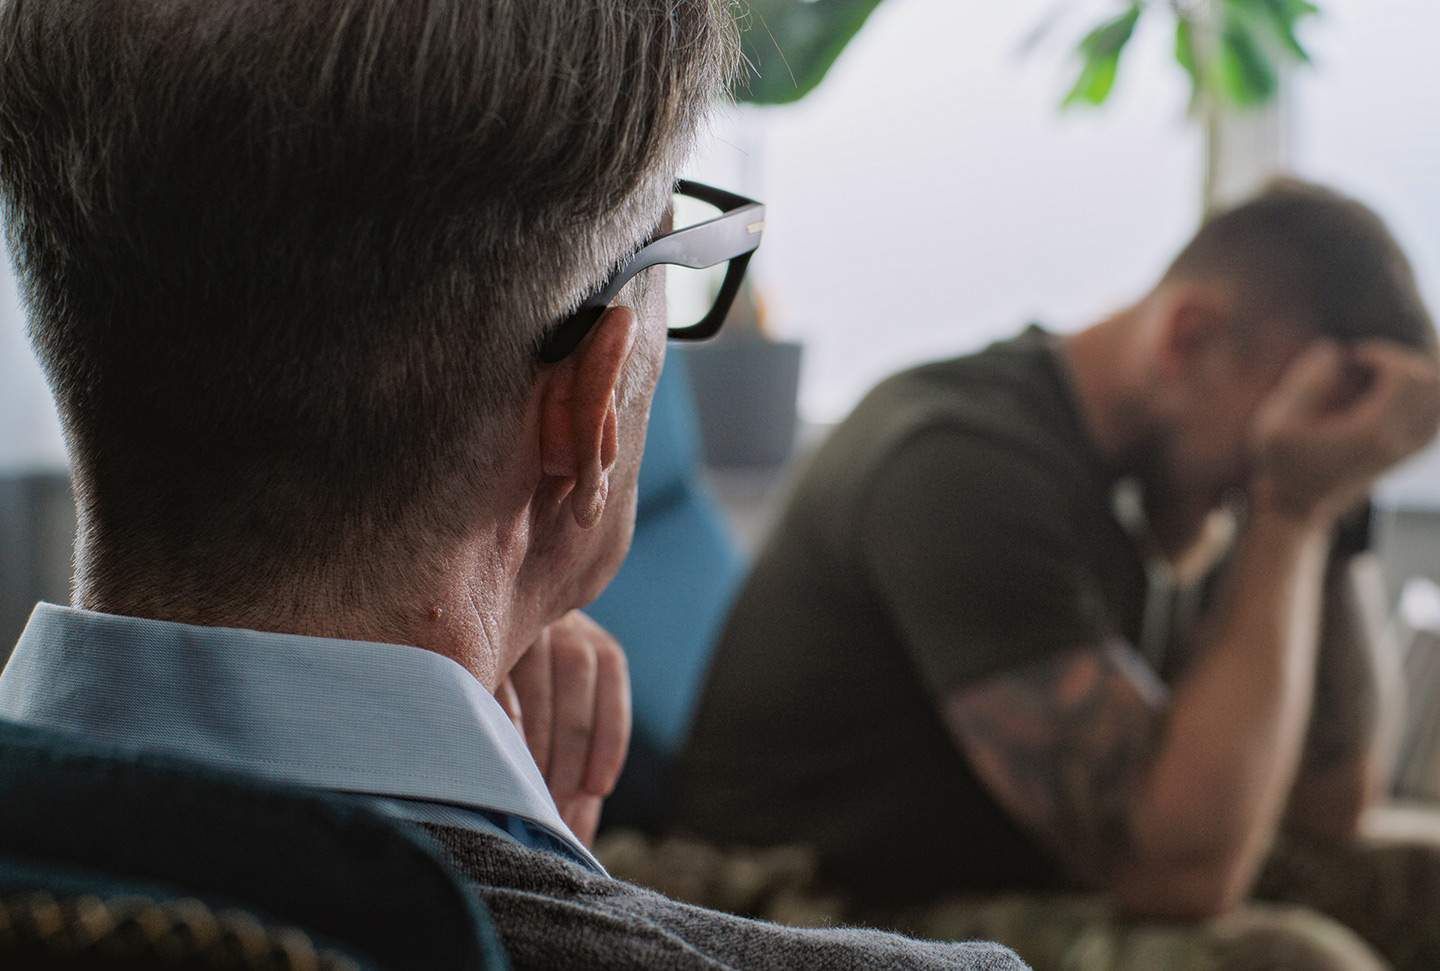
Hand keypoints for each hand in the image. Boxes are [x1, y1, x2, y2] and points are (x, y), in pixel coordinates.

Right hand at [498, 611, 630, 844]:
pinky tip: (497, 761)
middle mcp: (564, 629)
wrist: (481, 622)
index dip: (608, 742)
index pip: (613, 688)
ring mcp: (521, 630)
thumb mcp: (566, 715)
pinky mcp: (479, 639)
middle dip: (569, 754)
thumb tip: (580, 839)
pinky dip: (502, 725)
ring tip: (529, 794)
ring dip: (536, 747)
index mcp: (596, 647)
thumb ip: (578, 767)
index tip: (597, 789)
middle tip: (557, 804)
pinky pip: (497, 686)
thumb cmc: (535, 694)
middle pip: (577, 691)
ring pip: (538, 688)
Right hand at [1250, 340, 1439, 524]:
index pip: (1406, 375)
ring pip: (1439, 398)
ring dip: (1414, 376)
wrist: (1297, 506)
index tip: (1354, 357)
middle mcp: (1398, 441)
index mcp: (1371, 431)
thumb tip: (1333, 350)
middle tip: (1368, 363)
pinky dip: (1422, 396)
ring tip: (1380, 376)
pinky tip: (1390, 394)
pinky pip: (1436, 415)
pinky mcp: (1407, 453)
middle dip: (1401, 360)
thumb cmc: (1283, 463)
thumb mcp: (1276, 422)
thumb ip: (1304, 382)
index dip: (1383, 353)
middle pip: (1430, 383)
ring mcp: (1407, 449)